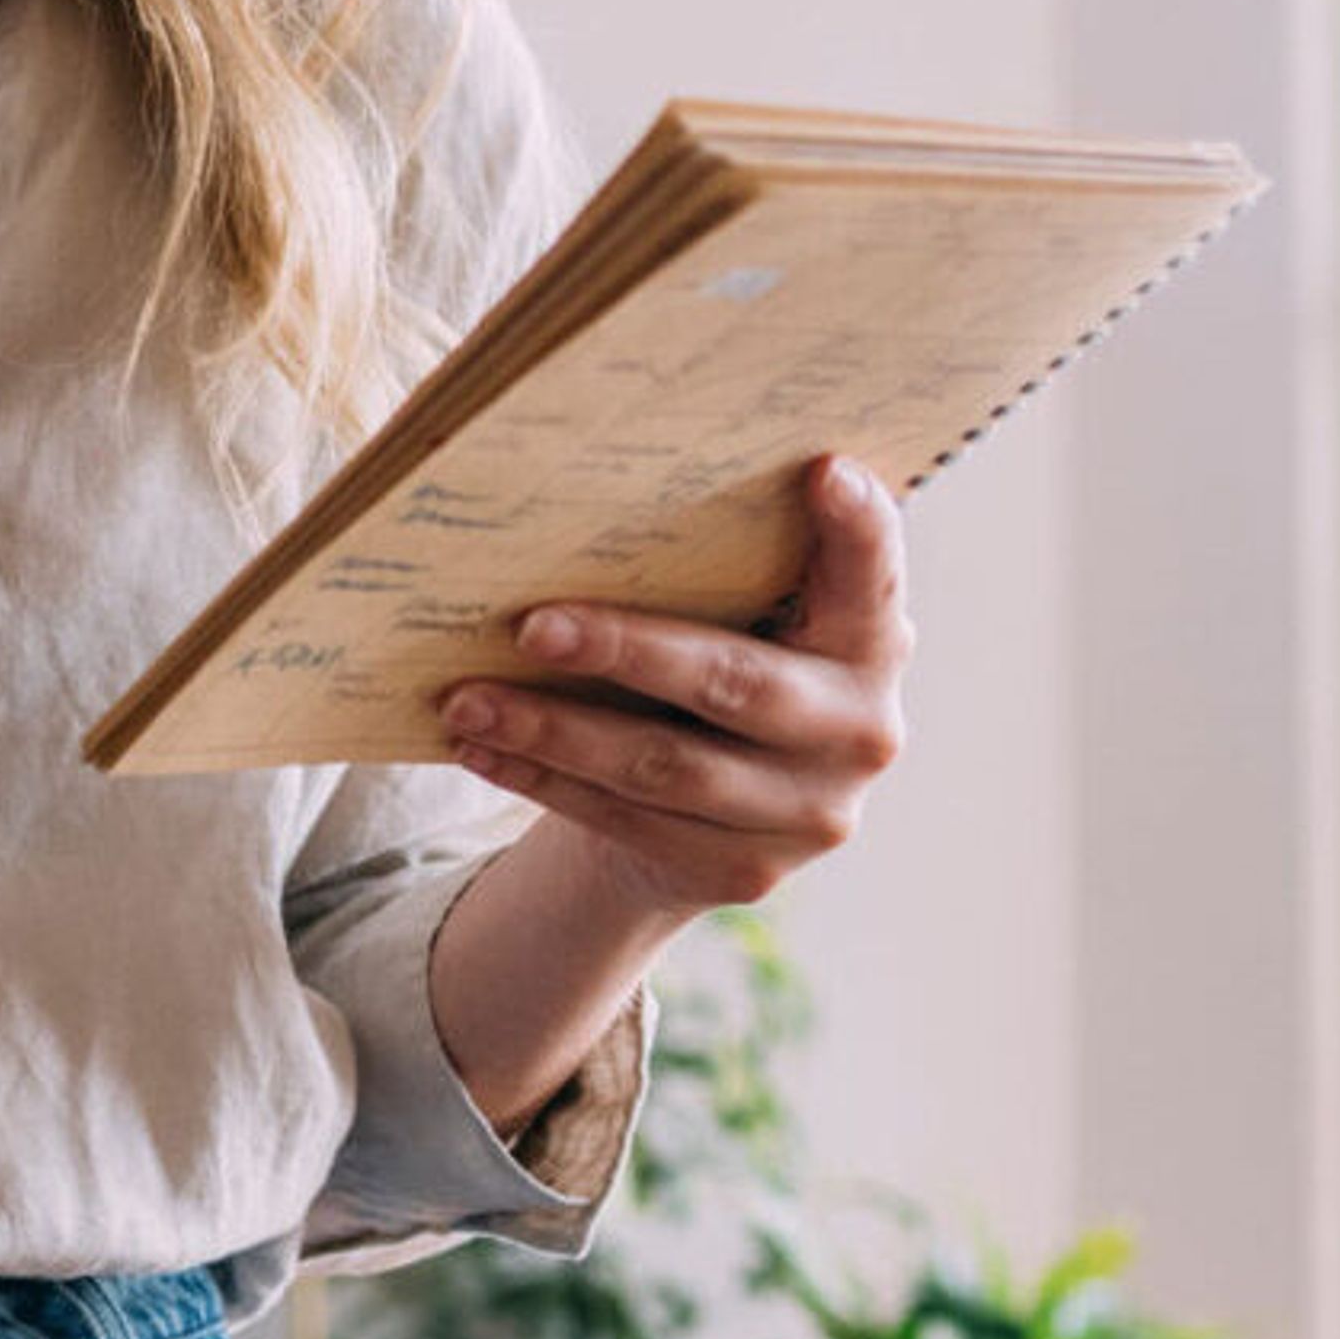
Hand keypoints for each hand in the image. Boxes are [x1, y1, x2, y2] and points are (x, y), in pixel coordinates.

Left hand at [434, 455, 911, 921]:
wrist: (714, 815)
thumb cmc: (718, 664)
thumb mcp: (741, 615)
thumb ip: (718, 564)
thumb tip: (582, 495)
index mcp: (871, 640)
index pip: (874, 575)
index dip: (861, 528)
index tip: (825, 470)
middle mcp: (861, 729)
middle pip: (735, 682)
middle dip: (624, 650)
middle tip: (530, 624)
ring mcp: (810, 812)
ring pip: (662, 766)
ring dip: (551, 728)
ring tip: (465, 698)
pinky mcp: (746, 869)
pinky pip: (626, 820)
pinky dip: (543, 779)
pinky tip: (481, 747)